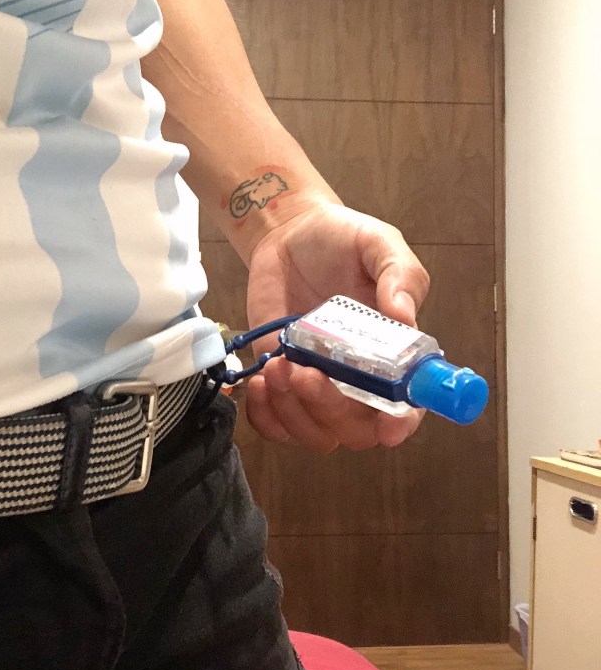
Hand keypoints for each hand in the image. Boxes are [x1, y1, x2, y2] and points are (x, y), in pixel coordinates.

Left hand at [243, 201, 429, 451]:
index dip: (401, 424)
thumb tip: (404, 314)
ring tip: (278, 368)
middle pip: (355, 431)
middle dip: (330, 411)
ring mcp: (317, 384)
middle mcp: (358, 380)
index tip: (386, 426)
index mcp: (393, 354)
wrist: (288, 235)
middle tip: (306, 372)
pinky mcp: (281, 382)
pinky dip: (266, 416)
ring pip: (314, 434)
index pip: (407, 408)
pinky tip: (261, 383)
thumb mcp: (379, 244)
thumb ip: (400, 275)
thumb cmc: (341, 240)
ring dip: (294, 412)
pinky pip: (275, 424)